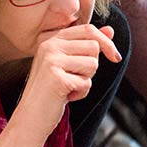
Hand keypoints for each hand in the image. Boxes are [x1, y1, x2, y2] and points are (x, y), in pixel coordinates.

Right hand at [13, 24, 121, 139]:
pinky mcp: (56, 78)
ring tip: (68, 87)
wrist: (31, 117)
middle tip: (74, 78)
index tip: (115, 57)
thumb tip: (111, 30)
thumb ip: (87, 45)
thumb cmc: (52, 91)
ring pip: (92, 64)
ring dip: (86, 80)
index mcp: (51, 39)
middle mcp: (49, 45)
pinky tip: (66, 96)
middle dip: (92, 67)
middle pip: (93, 46)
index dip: (106, 43)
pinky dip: (81, 93)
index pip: (88, 30)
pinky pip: (86, 83)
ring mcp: (51, 61)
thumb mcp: (70, 64)